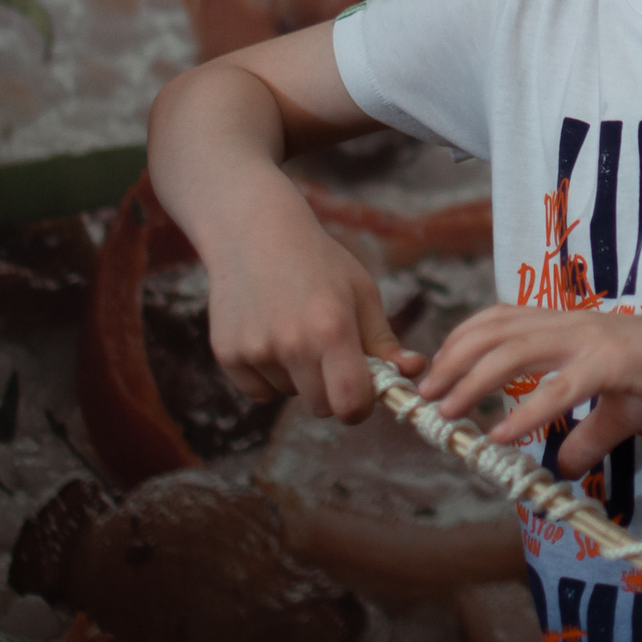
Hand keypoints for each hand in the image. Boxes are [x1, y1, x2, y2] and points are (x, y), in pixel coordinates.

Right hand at [201, 189, 419, 423]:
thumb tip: (413, 371)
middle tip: (331, 356)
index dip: (361, 408)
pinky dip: (269, 376)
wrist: (256, 234)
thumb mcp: (362, 294)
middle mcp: (292, 344)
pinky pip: (258, 391)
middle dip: (332, 392)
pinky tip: (270, 335)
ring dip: (299, 378)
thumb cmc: (320, 264)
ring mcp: (255, 350)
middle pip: (321, 407)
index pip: (350, 404)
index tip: (363, 395)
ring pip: (289, 395)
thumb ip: (384, 341)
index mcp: (333, 330)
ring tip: (295, 330)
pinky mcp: (228, 354)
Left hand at [420, 304, 641, 478]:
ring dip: (473, 382)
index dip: (460, 342)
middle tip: (424, 399)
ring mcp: (592, 341)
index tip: (435, 373)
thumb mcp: (620, 409)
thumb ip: (586, 435)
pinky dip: (524, 412)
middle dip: (452, 363)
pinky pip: (559, 388)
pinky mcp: (614, 364)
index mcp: (570, 325)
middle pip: (495, 332)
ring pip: (515, 351)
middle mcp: (573, 324)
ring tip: (446, 414)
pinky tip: (501, 436)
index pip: (500, 319)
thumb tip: (561, 467)